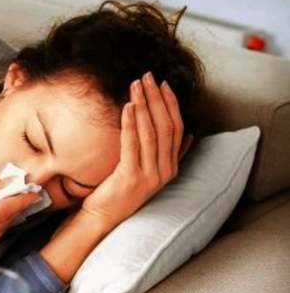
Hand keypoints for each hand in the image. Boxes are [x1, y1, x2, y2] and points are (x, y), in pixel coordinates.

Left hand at [78, 72, 193, 228]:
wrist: (103, 216)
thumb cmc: (120, 190)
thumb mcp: (147, 171)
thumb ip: (167, 155)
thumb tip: (189, 135)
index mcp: (170, 167)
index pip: (177, 128)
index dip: (171, 104)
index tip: (163, 84)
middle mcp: (164, 171)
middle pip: (166, 127)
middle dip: (157, 98)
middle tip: (147, 77)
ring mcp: (150, 176)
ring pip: (151, 133)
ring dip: (144, 105)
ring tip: (136, 86)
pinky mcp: (132, 177)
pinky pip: (133, 144)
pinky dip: (130, 123)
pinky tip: (127, 106)